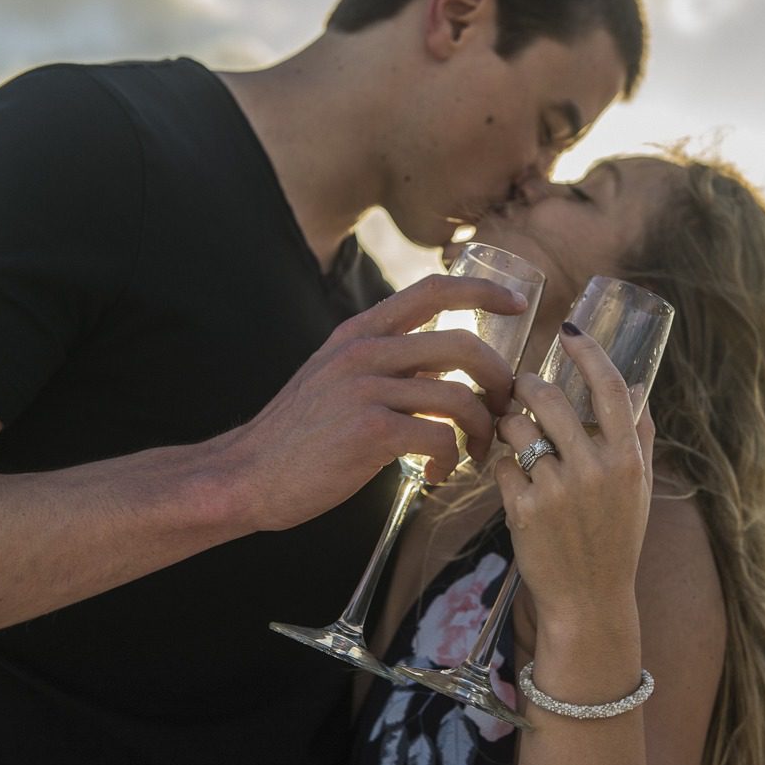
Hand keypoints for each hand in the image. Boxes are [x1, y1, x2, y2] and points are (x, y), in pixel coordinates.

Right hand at [220, 274, 528, 530]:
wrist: (246, 474)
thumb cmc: (298, 436)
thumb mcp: (335, 378)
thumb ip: (381, 363)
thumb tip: (440, 369)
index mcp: (359, 333)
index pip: (434, 289)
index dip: (484, 291)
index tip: (518, 304)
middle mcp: (364, 351)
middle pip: (462, 345)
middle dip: (499, 378)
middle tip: (505, 409)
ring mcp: (365, 390)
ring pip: (459, 396)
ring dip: (482, 428)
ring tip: (476, 451)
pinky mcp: (369, 433)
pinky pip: (440, 437)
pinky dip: (452, 459)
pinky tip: (439, 474)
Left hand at [493, 325, 655, 627]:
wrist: (590, 599)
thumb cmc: (615, 537)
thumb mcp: (638, 487)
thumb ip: (637, 435)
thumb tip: (637, 384)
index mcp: (628, 459)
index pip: (611, 387)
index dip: (588, 351)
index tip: (569, 330)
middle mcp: (596, 470)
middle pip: (551, 398)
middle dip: (528, 384)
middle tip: (521, 386)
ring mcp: (559, 490)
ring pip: (517, 427)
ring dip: (509, 422)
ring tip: (513, 433)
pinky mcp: (525, 510)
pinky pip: (502, 464)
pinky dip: (501, 464)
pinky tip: (510, 477)